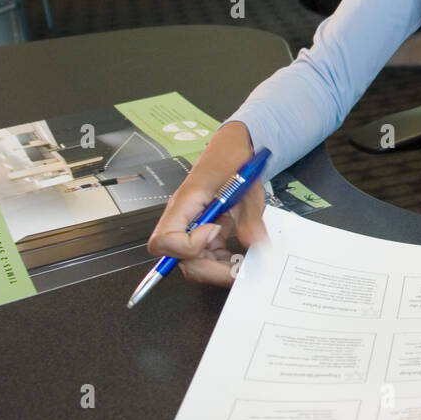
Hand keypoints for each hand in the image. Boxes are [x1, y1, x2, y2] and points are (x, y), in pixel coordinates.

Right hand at [145, 123, 268, 288]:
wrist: (232, 150)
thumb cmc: (231, 161)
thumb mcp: (246, 188)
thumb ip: (250, 219)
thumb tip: (255, 244)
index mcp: (185, 203)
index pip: (165, 239)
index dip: (188, 246)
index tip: (215, 232)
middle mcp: (183, 219)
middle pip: (177, 258)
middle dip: (208, 269)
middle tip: (237, 270)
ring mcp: (192, 227)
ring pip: (192, 261)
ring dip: (217, 268)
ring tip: (243, 265)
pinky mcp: (203, 232)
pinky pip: (206, 256)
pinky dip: (222, 261)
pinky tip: (240, 258)